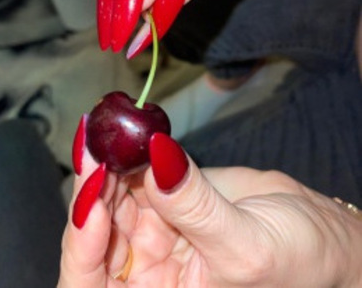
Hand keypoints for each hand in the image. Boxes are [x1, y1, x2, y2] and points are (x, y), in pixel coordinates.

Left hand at [59, 132, 361, 286]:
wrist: (323, 239)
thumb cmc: (295, 266)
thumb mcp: (243, 246)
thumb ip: (194, 204)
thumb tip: (156, 155)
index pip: (91, 282)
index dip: (81, 247)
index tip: (92, 205)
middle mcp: (142, 269)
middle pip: (90, 235)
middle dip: (87, 197)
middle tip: (93, 153)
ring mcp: (148, 231)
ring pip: (104, 198)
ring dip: (100, 167)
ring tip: (103, 135)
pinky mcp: (159, 195)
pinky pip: (128, 173)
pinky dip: (120, 153)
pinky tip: (117, 133)